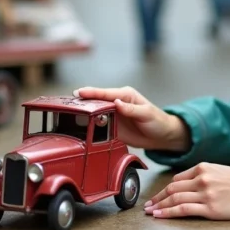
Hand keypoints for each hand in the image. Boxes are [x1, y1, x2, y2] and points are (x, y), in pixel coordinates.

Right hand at [72, 86, 189, 151]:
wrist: (161, 137)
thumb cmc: (157, 121)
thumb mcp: (146, 113)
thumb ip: (131, 109)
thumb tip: (117, 103)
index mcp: (125, 95)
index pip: (105, 93)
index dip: (91, 93)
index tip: (79, 93)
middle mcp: (116, 103)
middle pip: (96, 101)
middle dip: (82, 102)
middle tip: (68, 104)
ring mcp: (112, 115)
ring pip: (94, 113)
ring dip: (83, 113)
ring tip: (68, 113)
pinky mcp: (110, 127)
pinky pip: (97, 125)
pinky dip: (88, 125)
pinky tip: (78, 126)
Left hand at [144, 163, 229, 219]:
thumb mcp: (221, 172)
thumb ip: (204, 175)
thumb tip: (187, 185)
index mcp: (204, 167)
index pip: (178, 179)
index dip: (165, 189)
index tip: (158, 196)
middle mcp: (202, 179)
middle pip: (172, 188)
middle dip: (157, 197)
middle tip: (147, 205)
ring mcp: (205, 194)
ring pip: (174, 199)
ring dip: (159, 206)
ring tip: (150, 212)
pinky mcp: (210, 208)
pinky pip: (183, 210)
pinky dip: (168, 213)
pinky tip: (160, 215)